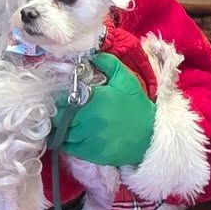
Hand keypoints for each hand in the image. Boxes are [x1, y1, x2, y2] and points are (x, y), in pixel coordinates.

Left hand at [59, 53, 156, 167]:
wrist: (151, 135)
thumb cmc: (137, 106)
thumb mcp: (126, 80)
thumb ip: (108, 64)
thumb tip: (91, 55)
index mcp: (96, 99)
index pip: (64, 99)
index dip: (59, 98)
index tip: (61, 97)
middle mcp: (90, 120)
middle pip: (60, 118)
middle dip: (59, 113)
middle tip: (61, 111)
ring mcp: (90, 139)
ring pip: (63, 133)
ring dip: (61, 128)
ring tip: (64, 123)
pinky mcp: (92, 154)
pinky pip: (70, 148)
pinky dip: (66, 142)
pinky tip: (71, 135)